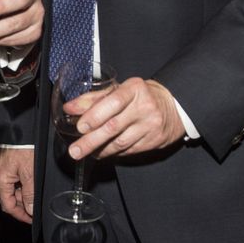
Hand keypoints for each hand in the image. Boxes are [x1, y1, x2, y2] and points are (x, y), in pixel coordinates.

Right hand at [0, 146, 34, 222]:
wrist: (21, 131)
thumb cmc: (23, 147)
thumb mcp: (30, 173)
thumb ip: (30, 193)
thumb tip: (30, 209)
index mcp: (1, 180)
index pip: (8, 206)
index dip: (20, 215)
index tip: (30, 219)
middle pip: (10, 198)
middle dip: (23, 203)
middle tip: (35, 204)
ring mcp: (0, 171)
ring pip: (12, 190)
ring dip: (24, 193)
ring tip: (35, 190)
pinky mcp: (5, 165)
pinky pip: (12, 180)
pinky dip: (21, 184)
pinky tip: (30, 182)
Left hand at [68, 77, 184, 160]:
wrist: (173, 106)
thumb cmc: (141, 96)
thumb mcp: (120, 90)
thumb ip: (93, 99)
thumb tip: (70, 108)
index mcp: (134, 89)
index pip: (113, 102)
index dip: (95, 115)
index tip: (80, 126)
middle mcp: (145, 106)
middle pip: (113, 127)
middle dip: (91, 141)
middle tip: (75, 150)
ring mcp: (151, 125)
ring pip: (120, 142)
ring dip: (100, 149)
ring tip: (85, 152)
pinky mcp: (154, 141)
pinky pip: (129, 150)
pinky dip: (112, 152)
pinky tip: (102, 152)